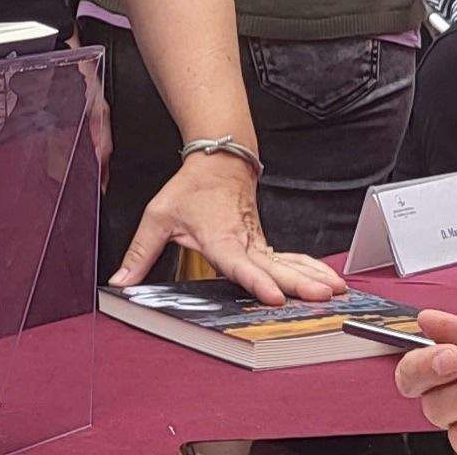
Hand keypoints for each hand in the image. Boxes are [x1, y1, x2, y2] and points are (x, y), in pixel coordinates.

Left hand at [113, 149, 340, 304]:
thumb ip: (140, 252)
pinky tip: (329, 282)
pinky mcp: (264, 243)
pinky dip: (311, 269)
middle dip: (300, 283)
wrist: (219, 158)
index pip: (241, 265)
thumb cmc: (190, 188)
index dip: (257, 282)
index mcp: (221, 239)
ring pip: (289, 261)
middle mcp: (245, 242)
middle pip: (275, 267)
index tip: (275, 295)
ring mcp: (259, 242)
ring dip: (313, 275)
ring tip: (336, 291)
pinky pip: (291, 258)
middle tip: (323, 297)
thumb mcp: (158, 216)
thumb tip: (119, 281)